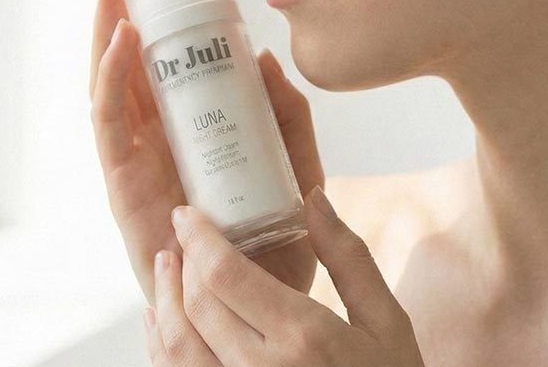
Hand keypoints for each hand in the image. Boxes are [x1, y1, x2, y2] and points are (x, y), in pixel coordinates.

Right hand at [90, 0, 324, 304]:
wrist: (264, 306)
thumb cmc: (278, 237)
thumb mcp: (297, 163)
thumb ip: (288, 114)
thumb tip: (264, 57)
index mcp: (192, 128)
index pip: (166, 62)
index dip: (156, 15)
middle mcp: (158, 137)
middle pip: (129, 62)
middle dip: (118, 9)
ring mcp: (138, 159)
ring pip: (109, 83)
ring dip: (104, 30)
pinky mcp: (126, 185)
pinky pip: (109, 124)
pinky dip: (110, 78)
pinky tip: (123, 37)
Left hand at [143, 185, 425, 365]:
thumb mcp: (386, 322)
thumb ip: (348, 258)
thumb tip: (314, 198)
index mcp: (303, 337)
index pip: (226, 275)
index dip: (198, 237)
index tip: (186, 212)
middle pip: (198, 306)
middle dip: (182, 262)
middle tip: (181, 234)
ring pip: (177, 348)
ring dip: (164, 300)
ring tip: (166, 268)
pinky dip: (161, 348)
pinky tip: (163, 323)